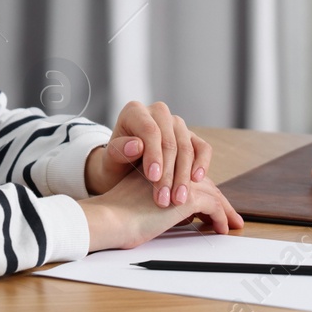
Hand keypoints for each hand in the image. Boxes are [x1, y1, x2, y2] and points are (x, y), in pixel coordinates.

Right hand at [77, 168, 243, 251]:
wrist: (110, 220)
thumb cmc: (117, 218)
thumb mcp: (142, 204)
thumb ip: (161, 201)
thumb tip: (183, 216)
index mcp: (160, 170)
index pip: (189, 178)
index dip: (204, 192)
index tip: (213, 208)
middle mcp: (172, 171)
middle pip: (204, 184)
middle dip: (220, 201)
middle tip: (232, 218)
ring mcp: (180, 181)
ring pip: (212, 193)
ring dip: (224, 210)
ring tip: (231, 225)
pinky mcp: (186, 196)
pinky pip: (213, 207)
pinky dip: (220, 218)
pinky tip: (221, 229)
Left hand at [83, 100, 211, 207]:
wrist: (124, 170)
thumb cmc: (115, 164)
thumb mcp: (109, 161)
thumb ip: (118, 151)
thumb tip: (137, 145)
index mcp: (135, 112)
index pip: (150, 130)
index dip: (153, 154)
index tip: (152, 178)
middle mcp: (158, 112)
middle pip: (170, 141)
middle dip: (168, 172)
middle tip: (164, 198)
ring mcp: (177, 124)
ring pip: (187, 147)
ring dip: (183, 176)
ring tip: (177, 199)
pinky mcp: (191, 137)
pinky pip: (202, 148)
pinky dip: (202, 164)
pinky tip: (196, 181)